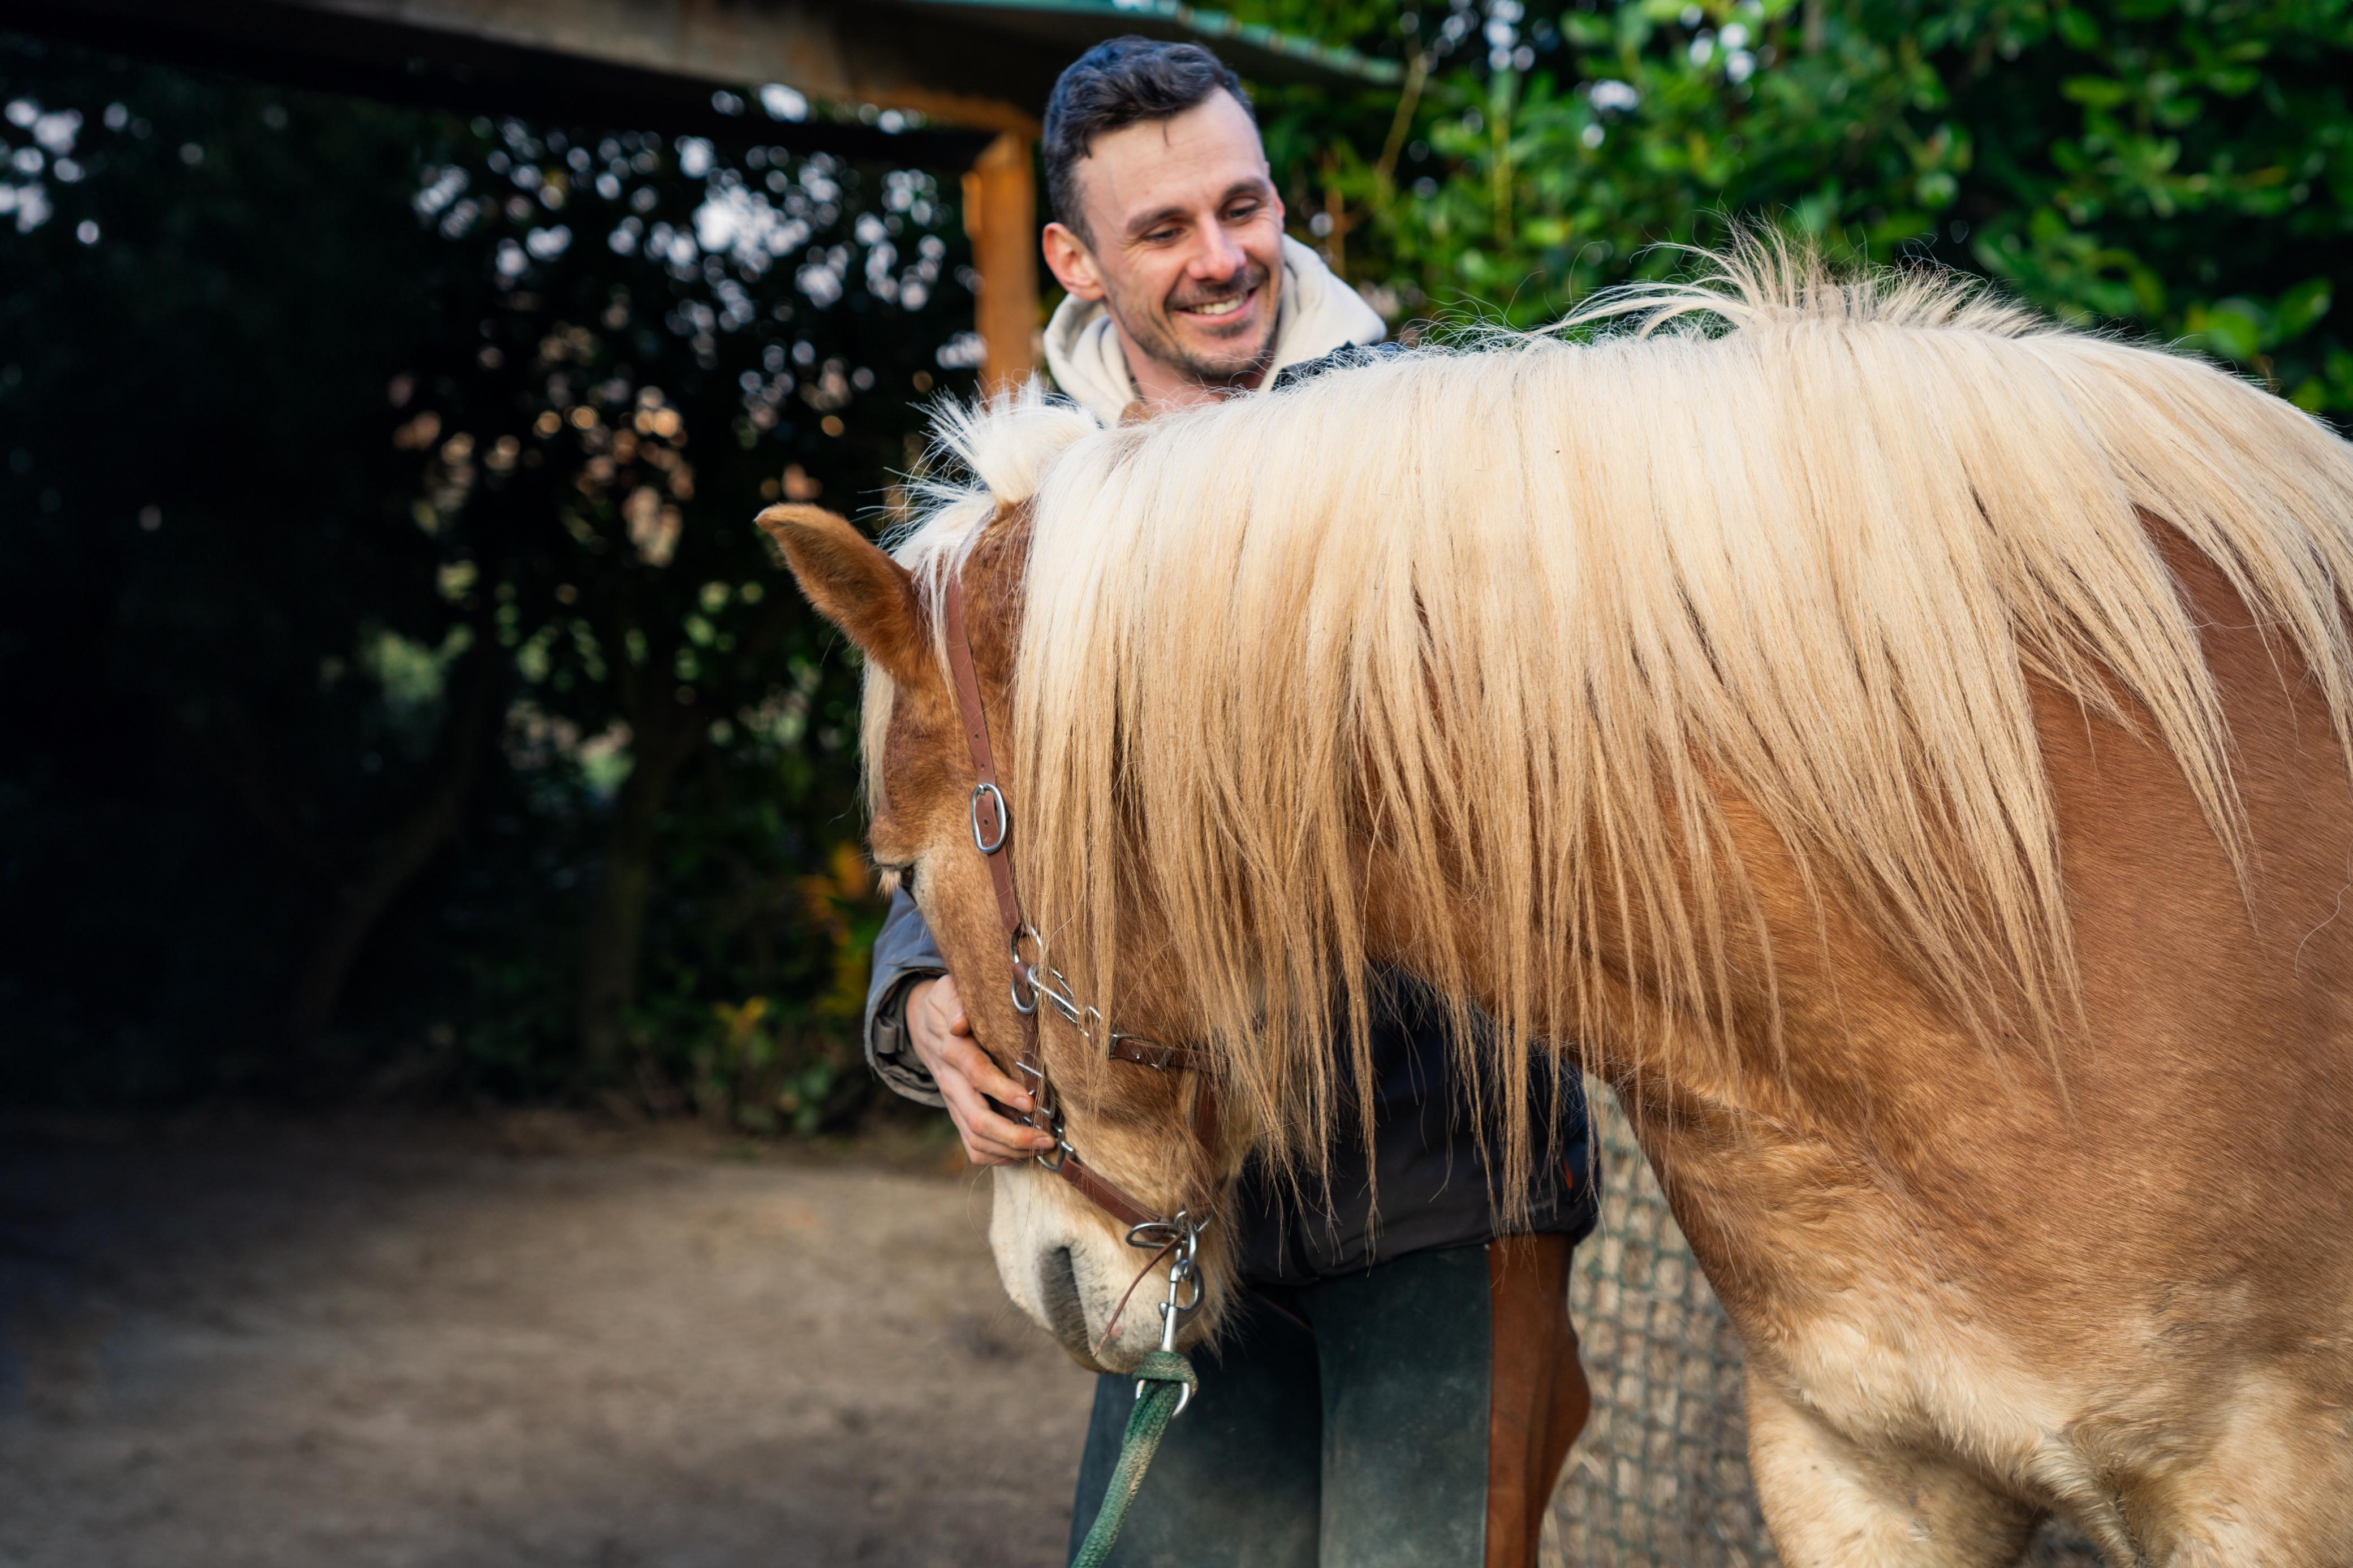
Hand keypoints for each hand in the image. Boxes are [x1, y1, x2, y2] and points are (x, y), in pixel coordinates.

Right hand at [905, 975, 1057, 1165]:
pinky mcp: (957, 1116)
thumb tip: (960, 1022)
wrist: (922, 1026)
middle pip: (977, 1119)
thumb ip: (955, 1002)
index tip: (1030, 1100)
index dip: (1002, 1090)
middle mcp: (951, 1083)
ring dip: (1010, 1149)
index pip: (976, 1074)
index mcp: (952, 1051)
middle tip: (1046, 1137)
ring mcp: (953, 1104)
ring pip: (976, 1140)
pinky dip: (997, 1156)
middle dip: (1013, 1134)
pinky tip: (1022, 1152)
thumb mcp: (947, 991)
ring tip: (1042, 1145)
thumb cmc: (946, 1005)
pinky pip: (972, 1147)